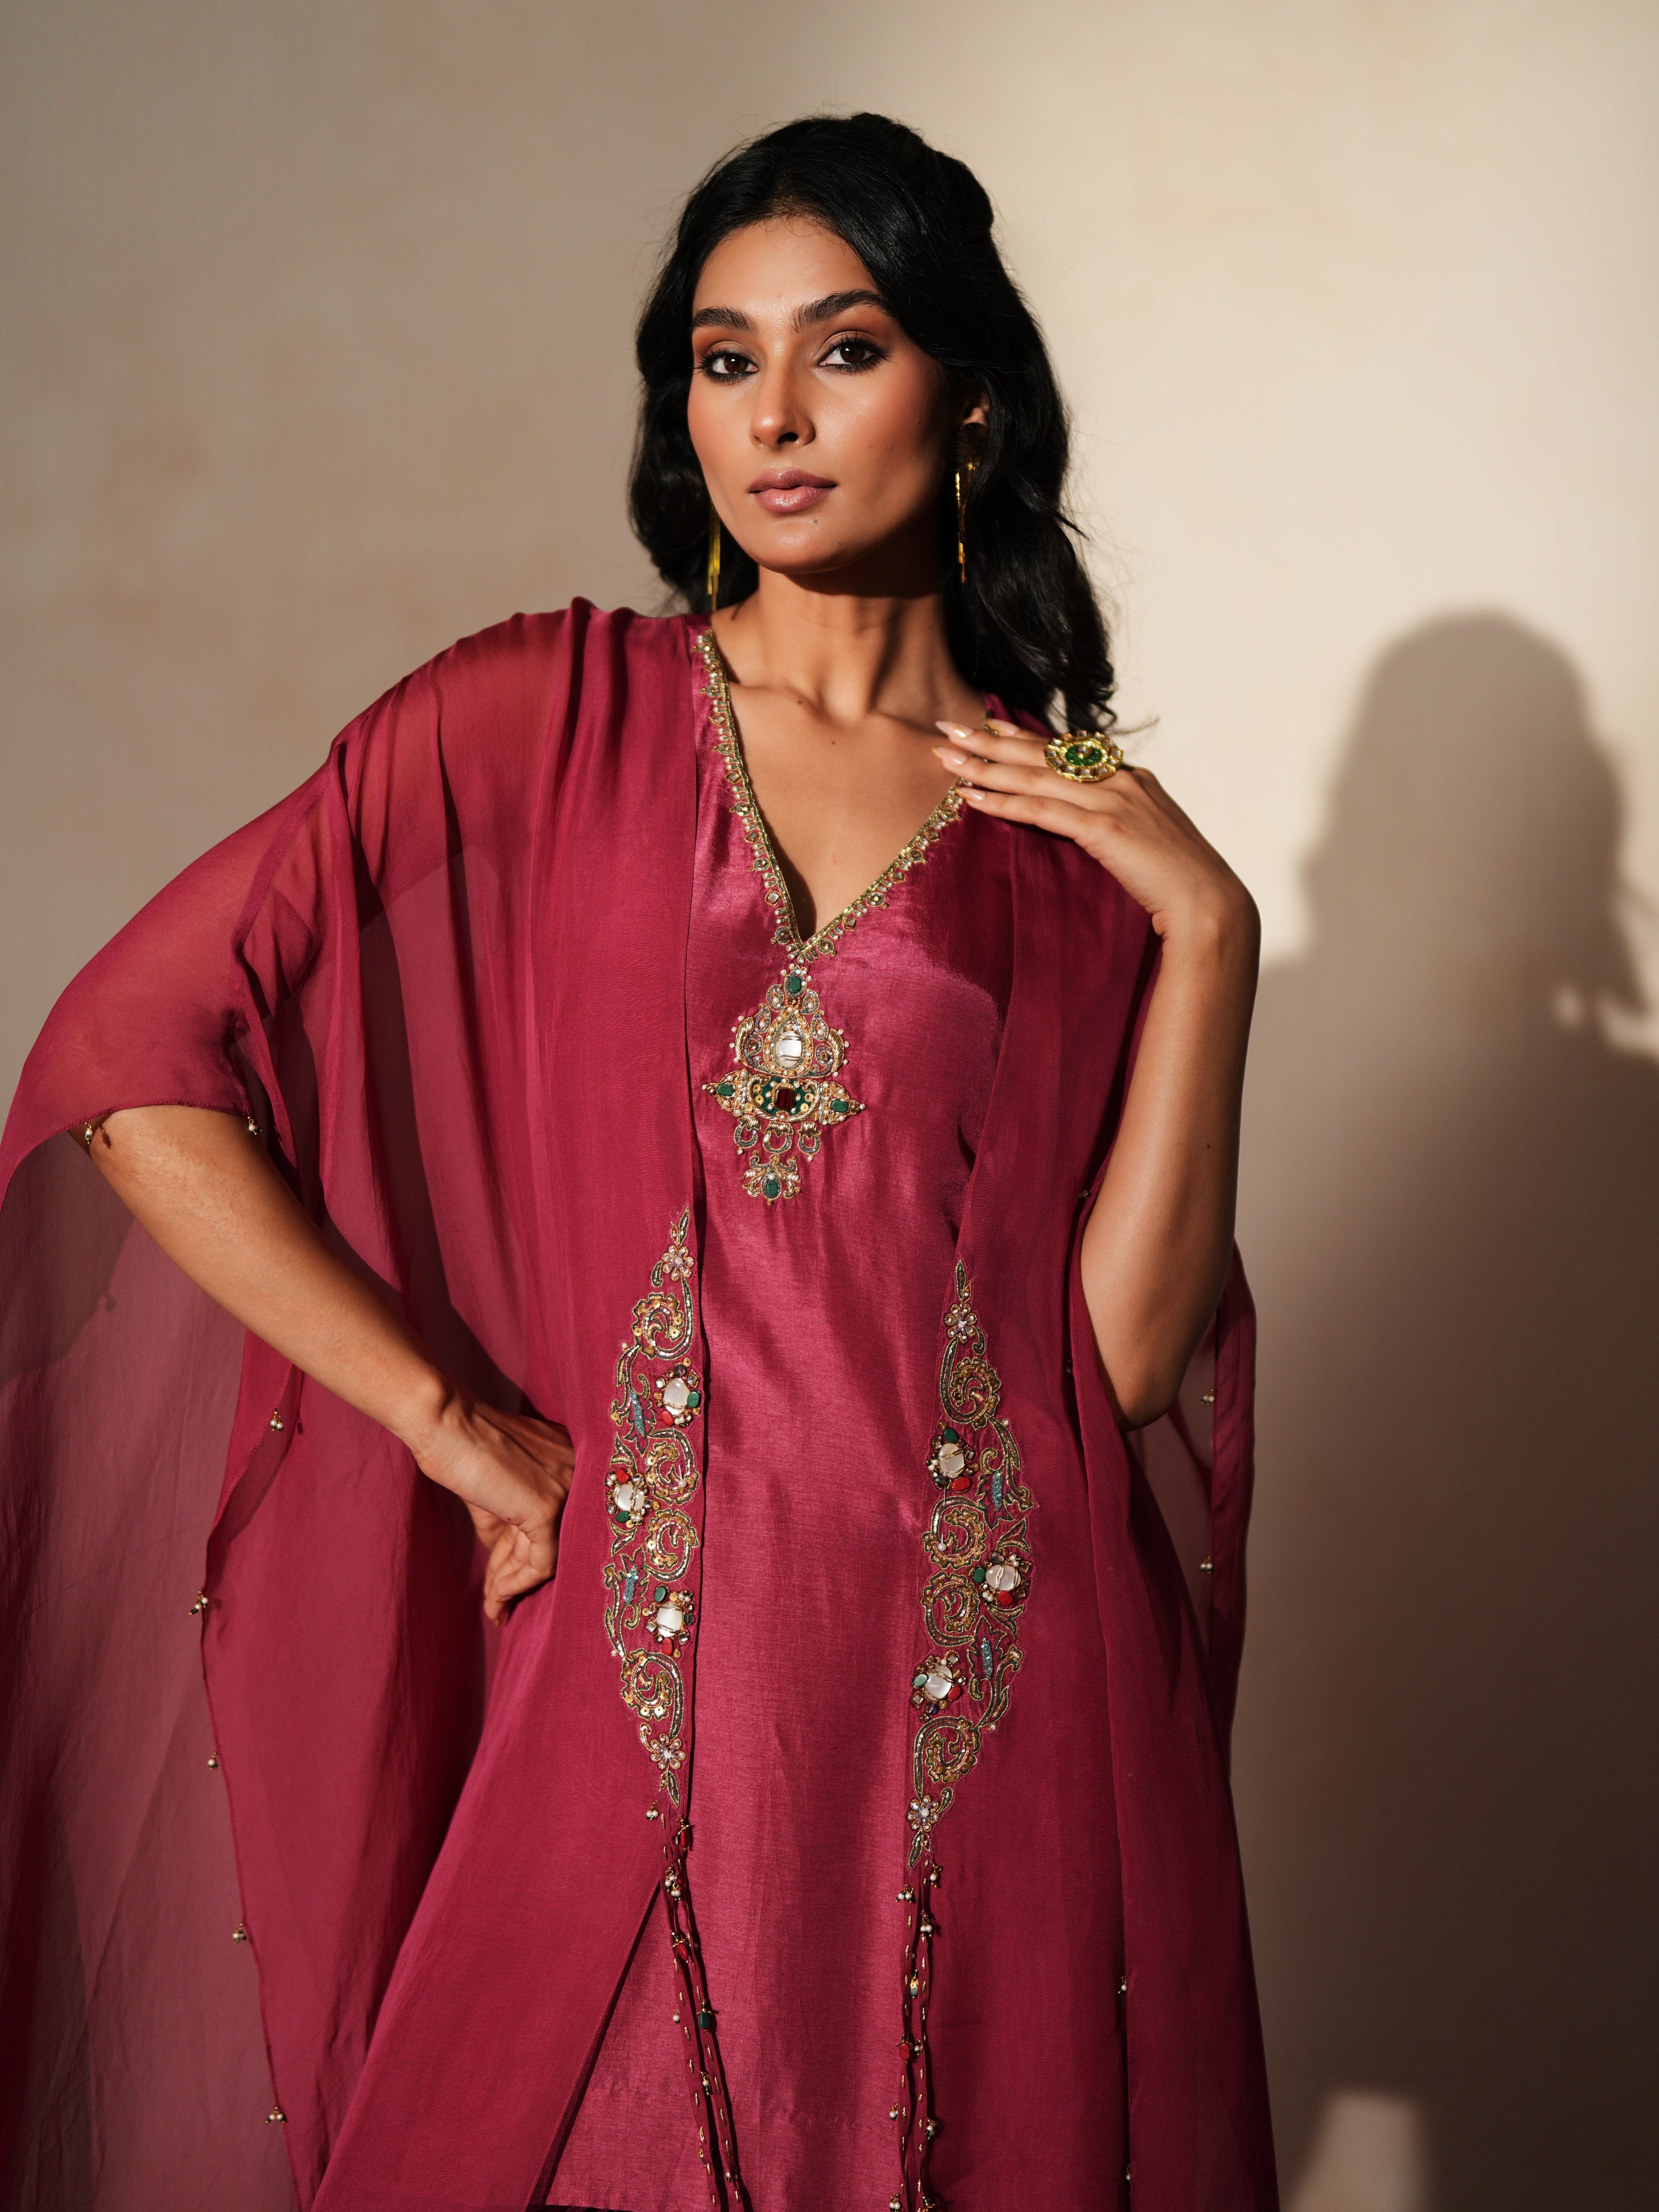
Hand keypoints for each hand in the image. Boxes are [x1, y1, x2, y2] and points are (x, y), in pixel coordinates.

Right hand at [404, 1388, 575, 1622]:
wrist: (444, 1423)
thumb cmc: (461, 1449)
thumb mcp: (494, 1493)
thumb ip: (510, 1525)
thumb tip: (508, 1569)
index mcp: (571, 1460)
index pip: (556, 1520)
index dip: (530, 1554)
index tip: (510, 1583)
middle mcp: (579, 1472)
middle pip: (554, 1539)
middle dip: (521, 1575)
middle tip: (501, 1604)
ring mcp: (566, 1489)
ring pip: (548, 1555)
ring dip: (513, 1586)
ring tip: (493, 1607)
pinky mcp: (546, 1507)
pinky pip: (539, 1563)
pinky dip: (515, 1584)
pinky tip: (495, 1597)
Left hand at [935, 720, 1253, 948]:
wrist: (1209, 905)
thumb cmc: (1177, 884)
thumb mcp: (1145, 841)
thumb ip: (1115, 823)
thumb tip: (1083, 825)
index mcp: (1132, 778)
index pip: (1068, 750)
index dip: (1024, 737)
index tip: (989, 724)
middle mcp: (1121, 779)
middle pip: (1044, 754)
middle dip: (991, 739)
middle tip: (949, 728)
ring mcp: (1114, 800)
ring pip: (1036, 776)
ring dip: (986, 765)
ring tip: (947, 757)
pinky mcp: (1105, 828)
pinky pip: (1042, 810)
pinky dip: (1004, 802)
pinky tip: (971, 797)